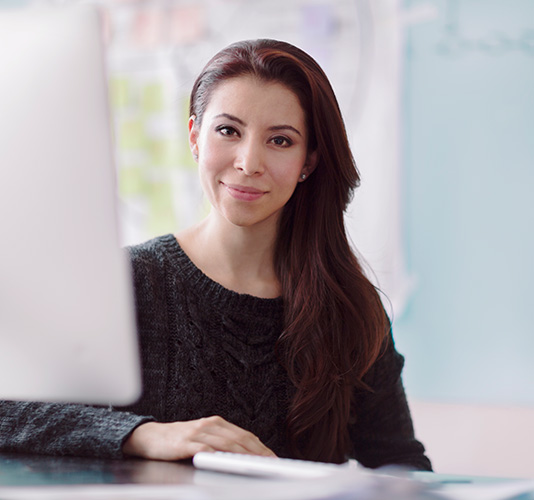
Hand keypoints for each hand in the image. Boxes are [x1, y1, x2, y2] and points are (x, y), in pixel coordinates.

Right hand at [122, 416, 275, 460]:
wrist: (150, 437)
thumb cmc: (178, 440)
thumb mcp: (203, 437)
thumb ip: (221, 442)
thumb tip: (245, 454)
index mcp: (217, 423)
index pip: (245, 435)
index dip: (261, 447)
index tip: (273, 458)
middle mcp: (210, 425)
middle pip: (240, 439)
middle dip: (258, 452)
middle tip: (271, 463)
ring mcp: (198, 433)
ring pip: (227, 443)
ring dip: (244, 455)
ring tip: (257, 465)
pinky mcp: (186, 442)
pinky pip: (206, 449)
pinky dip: (219, 456)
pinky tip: (228, 463)